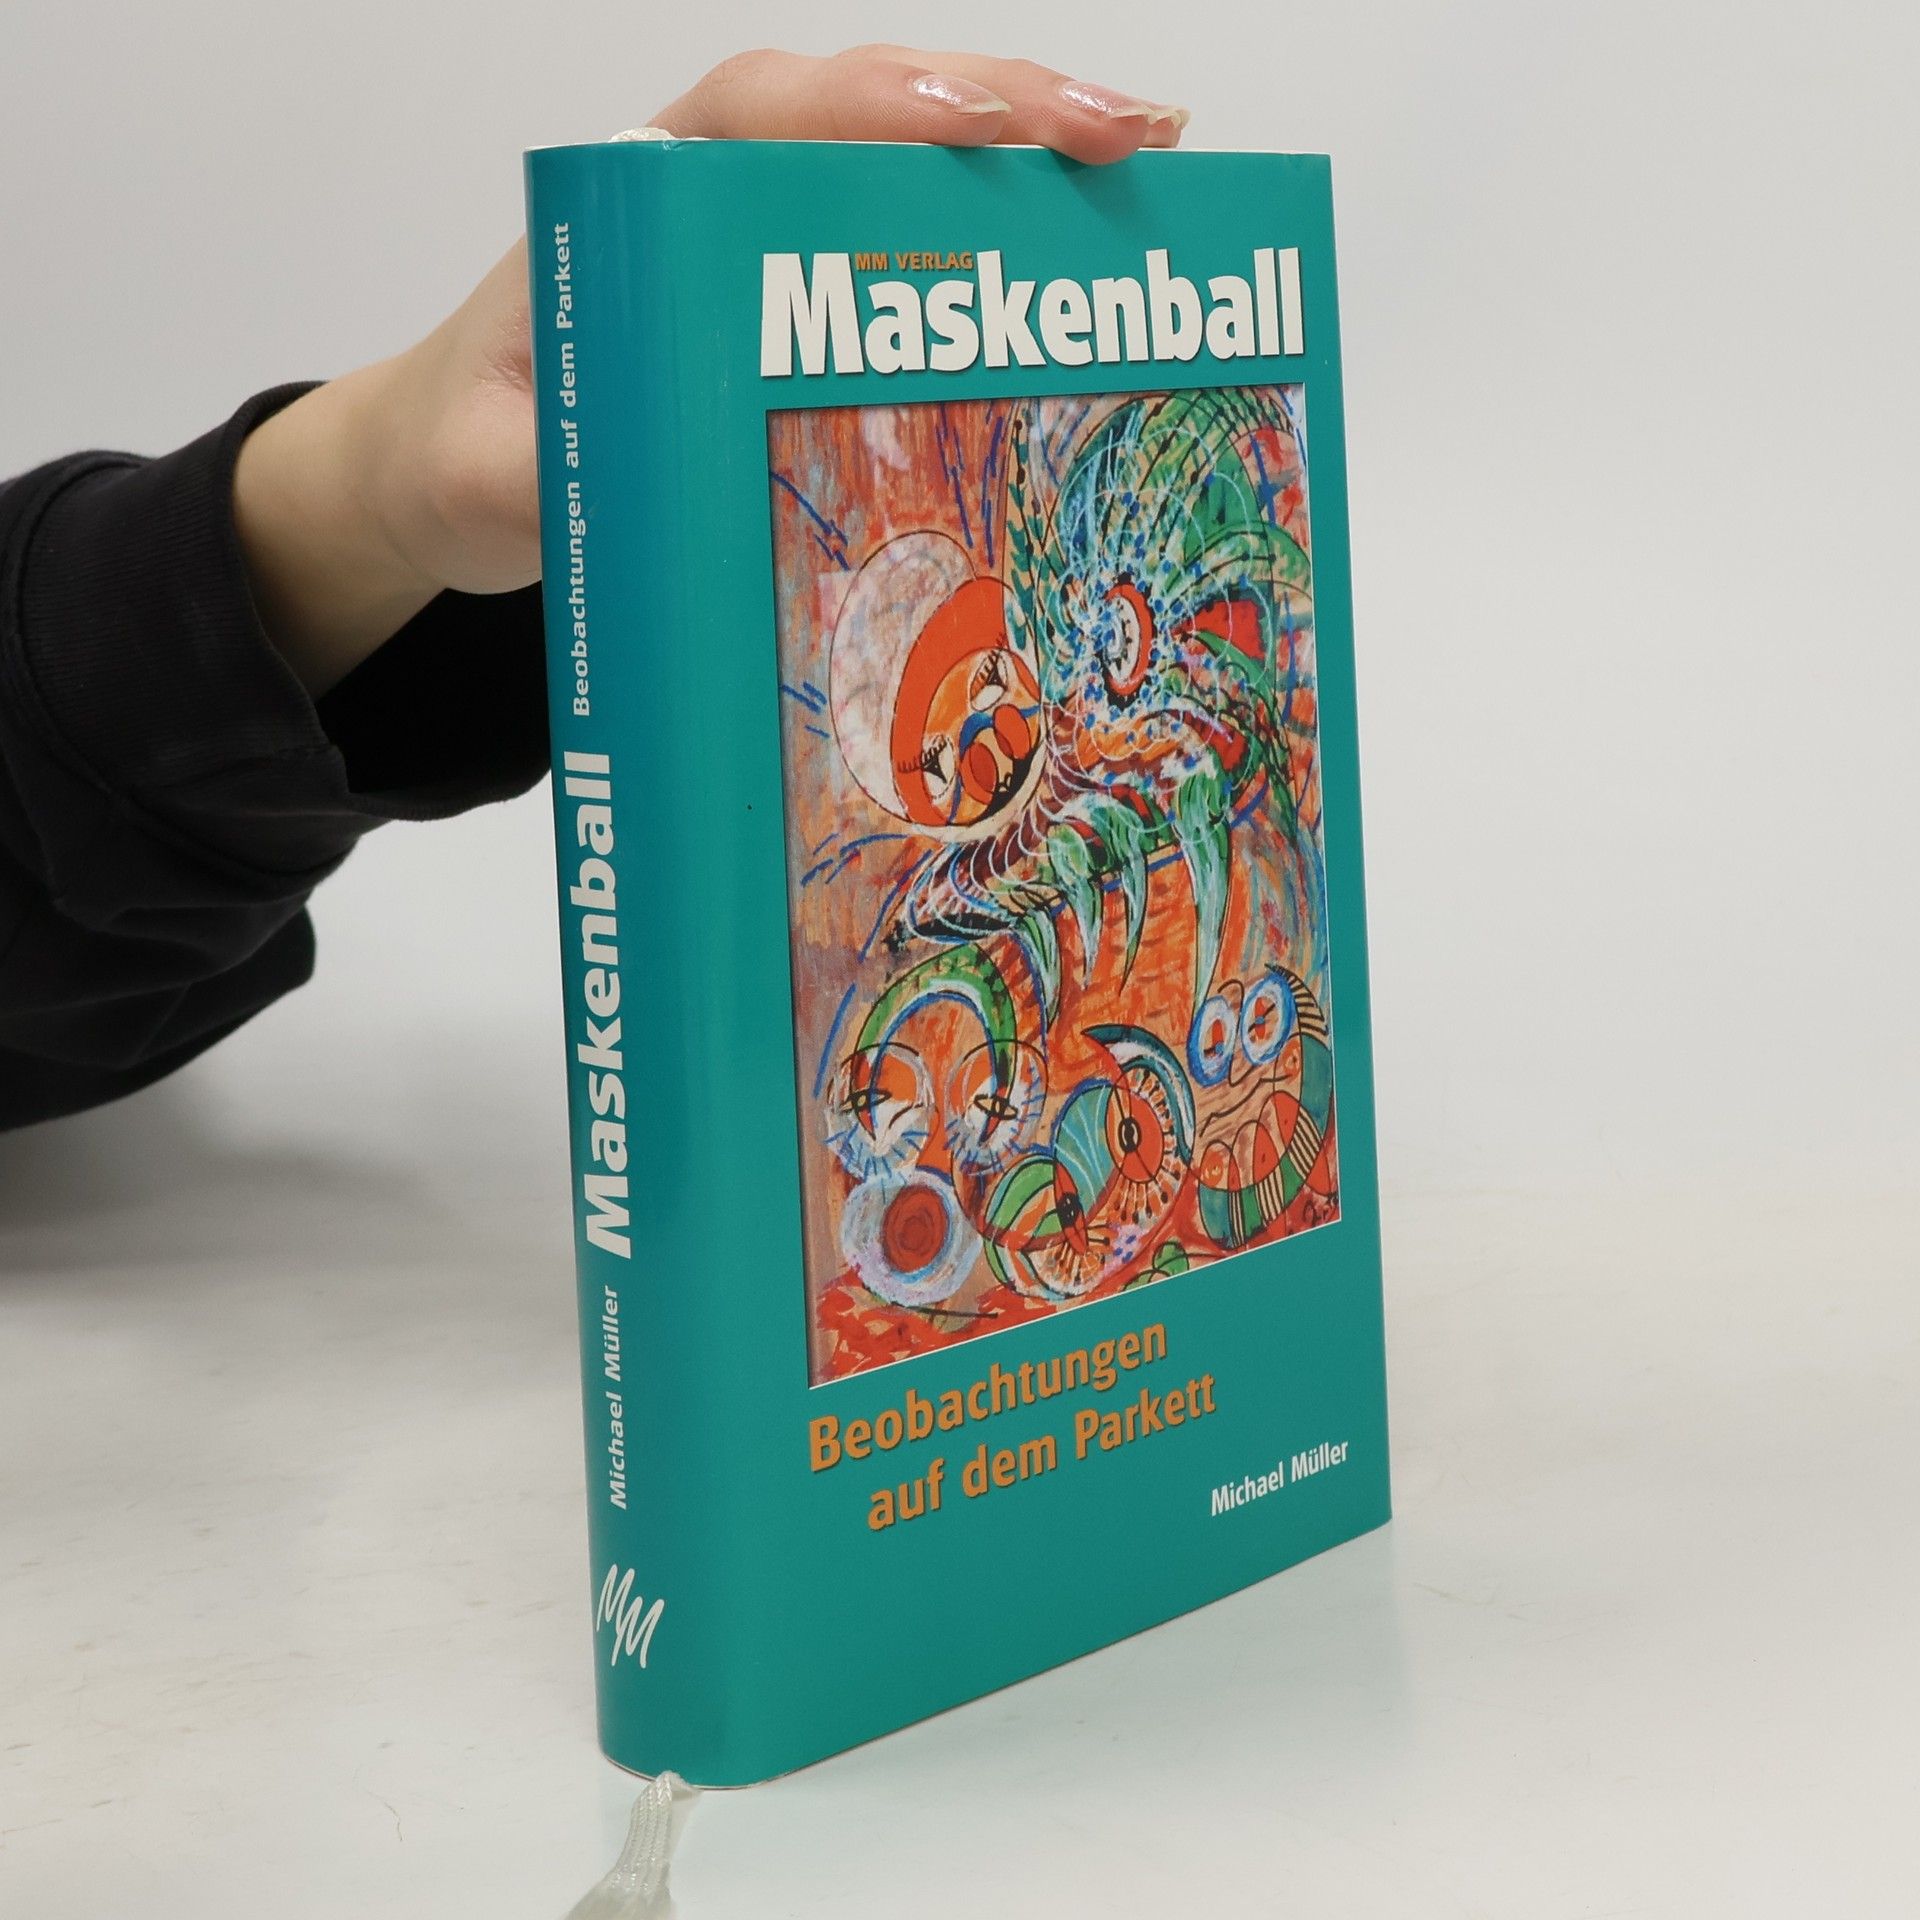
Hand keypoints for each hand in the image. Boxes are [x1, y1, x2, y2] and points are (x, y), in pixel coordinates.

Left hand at [233, 47, 1188, 696]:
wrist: (455, 462)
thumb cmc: (469, 447)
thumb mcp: (488, 474)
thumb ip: (538, 477)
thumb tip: (615, 485)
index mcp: (638, 200)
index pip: (768, 113)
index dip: (880, 108)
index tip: (977, 125)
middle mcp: (715, 189)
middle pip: (871, 106)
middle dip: (1007, 107)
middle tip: (1129, 136)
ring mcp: (766, 233)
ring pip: (911, 154)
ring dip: (1034, 150)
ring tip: (1154, 160)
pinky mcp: (802, 288)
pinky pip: (914, 230)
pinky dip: (1007, 222)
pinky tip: (1093, 231)